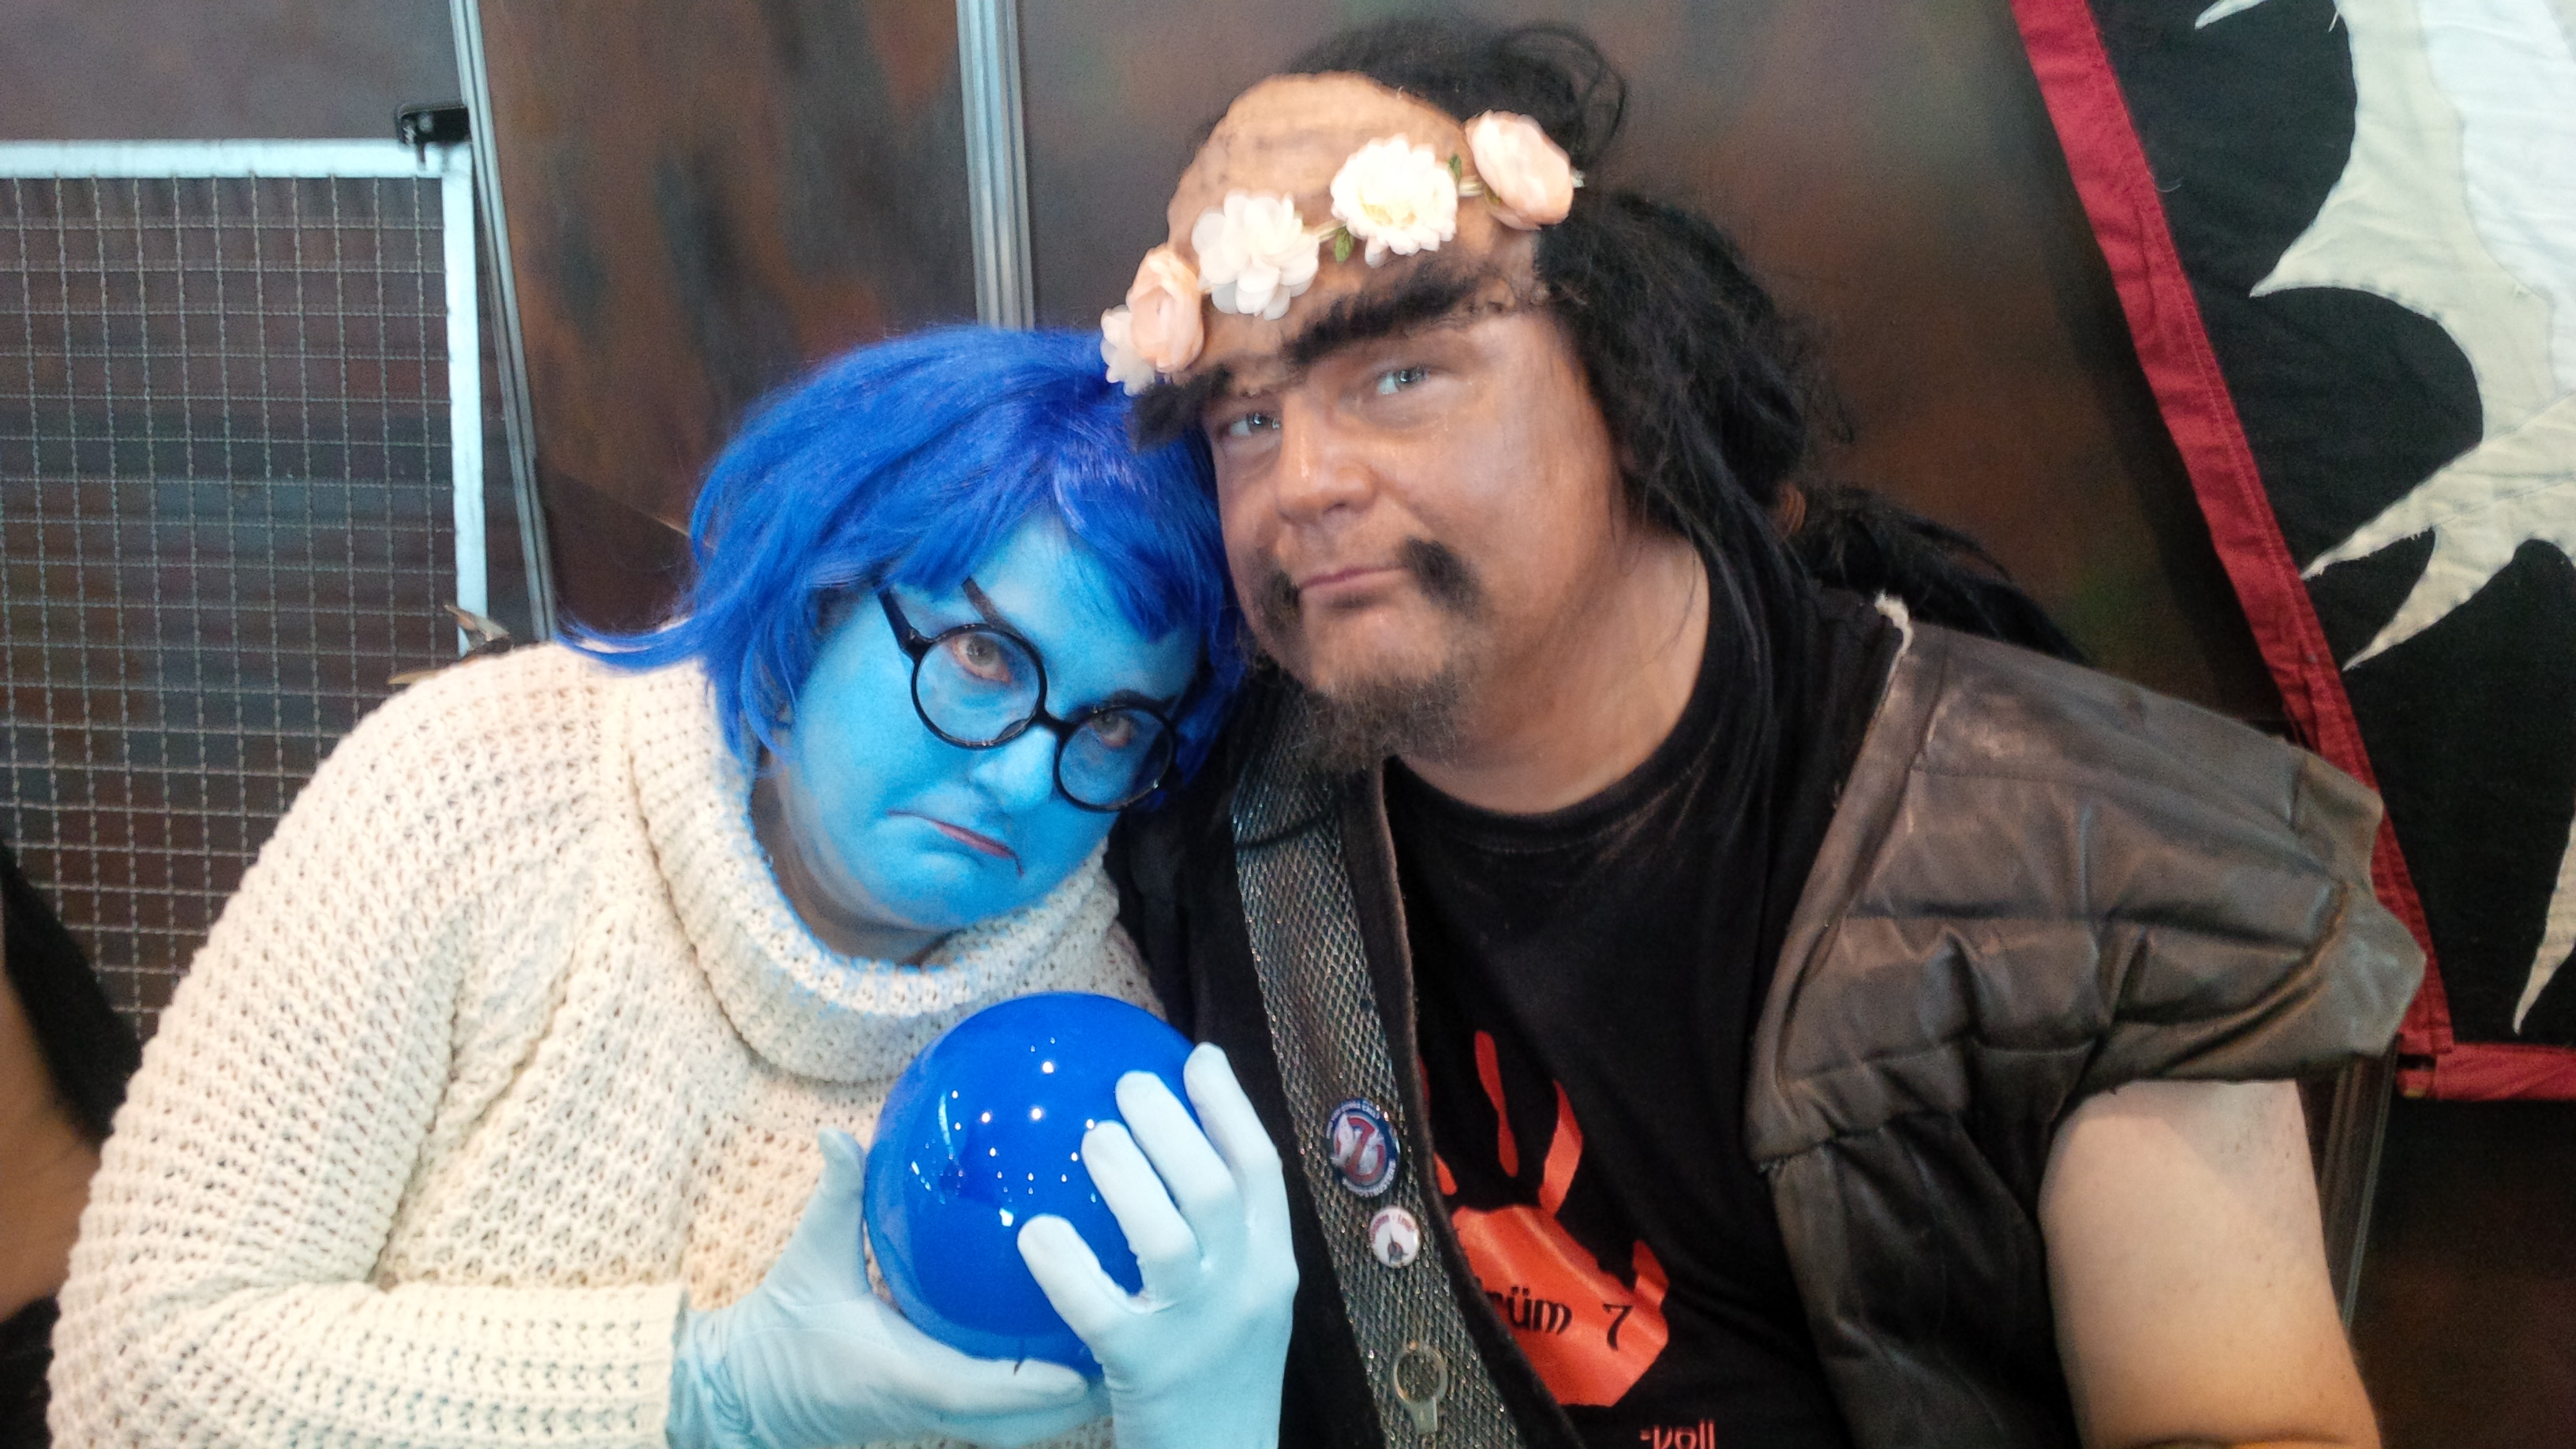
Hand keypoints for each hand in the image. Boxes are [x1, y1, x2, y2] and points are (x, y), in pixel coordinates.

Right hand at [668, 1128, 1103, 1448]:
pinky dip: (1035, 1395)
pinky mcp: (932, 1416)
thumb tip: (839, 1132)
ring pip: (1016, 1427)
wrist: (744, 1395)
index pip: (987, 1389)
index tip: (1094, 1344)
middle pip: (1022, 1422)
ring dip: (1065, 1399)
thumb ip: (836, 1195)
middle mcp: (928, 1407)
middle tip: (1135, 1341)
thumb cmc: (779, 1329)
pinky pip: (996, 1415)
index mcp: (905, 1376)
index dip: (1044, 1378)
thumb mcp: (808, 1258)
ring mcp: (932, 1420)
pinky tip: (1064, 1347)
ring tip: (1120, 1347)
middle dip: (1080, 1393)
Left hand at [1017, 1044, 1298, 1448]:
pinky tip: (1034, 1234)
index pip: (1261, 1169)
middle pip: (1213, 1185)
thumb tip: (1168, 1158)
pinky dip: (1064, 1264)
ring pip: (1166, 1235)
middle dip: (1171, 1124)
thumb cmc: (1215, 1379)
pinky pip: (1097, 1306)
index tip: (1196, 1057)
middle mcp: (1246, 1291)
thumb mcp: (1240, 1305)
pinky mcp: (1146, 1370)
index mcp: (1271, 1267)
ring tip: (1092, 1140)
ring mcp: (1198, 1331)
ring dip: (1126, 1175)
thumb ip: (1219, 1241)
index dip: (1231, 1105)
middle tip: (1126, 1087)